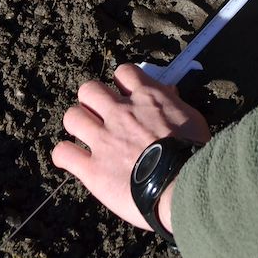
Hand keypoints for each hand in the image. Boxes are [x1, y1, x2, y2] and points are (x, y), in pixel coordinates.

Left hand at [52, 64, 210, 232]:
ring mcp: (103, 140)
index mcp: (146, 98)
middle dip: (93, 100)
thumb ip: (174, 103)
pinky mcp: (92, 169)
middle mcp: (120, 113)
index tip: (127, 95)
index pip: (124, 72)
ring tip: (88, 135)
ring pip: (72, 117)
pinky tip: (73, 160)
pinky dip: (65, 156)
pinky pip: (63, 153)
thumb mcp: (192, 118)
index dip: (122, 82)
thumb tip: (167, 92)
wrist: (180, 185)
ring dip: (78, 124)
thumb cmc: (193, 153)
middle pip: (89, 89)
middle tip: (102, 115)